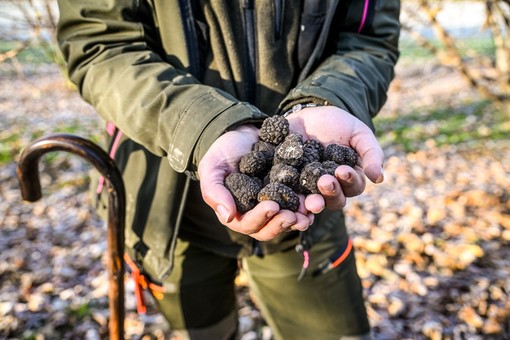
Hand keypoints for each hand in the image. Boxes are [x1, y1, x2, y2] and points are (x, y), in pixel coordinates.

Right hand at [198, 124, 312, 240]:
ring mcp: (275, 205)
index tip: (272, 206)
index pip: (248, 224)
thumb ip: (214, 191)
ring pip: (287, 220)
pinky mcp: (290, 194)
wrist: (243, 133)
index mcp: (237, 212)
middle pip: (269, 228)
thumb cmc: (222, 152)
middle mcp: (257, 214)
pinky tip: (317, 200)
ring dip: (298, 220)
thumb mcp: (212, 167)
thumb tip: (228, 217)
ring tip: (308, 213)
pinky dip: (308, 204)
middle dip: (281, 224)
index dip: (260, 218)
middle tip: (293, 216)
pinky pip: (300, 204)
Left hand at [286, 106, 383, 212]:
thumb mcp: (358, 133)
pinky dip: (289, 200)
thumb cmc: (338, 124)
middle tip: (325, 182)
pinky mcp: (287, 184)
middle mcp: (330, 188)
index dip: (350, 181)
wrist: (307, 114)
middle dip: (330, 192)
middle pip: (334, 200)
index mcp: (349, 179)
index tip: (343, 170)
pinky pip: (289, 196)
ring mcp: (308, 188)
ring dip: (312, 203)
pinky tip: (286, 198)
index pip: (353, 186)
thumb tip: (378, 178)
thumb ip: (371, 153)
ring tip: (310, 199)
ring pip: (312, 203)